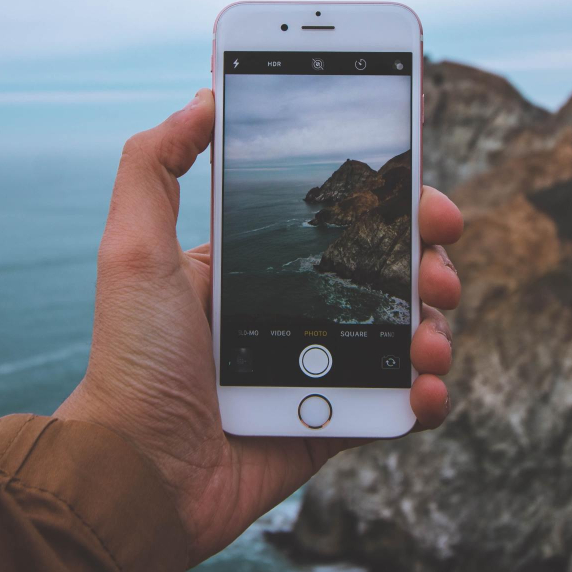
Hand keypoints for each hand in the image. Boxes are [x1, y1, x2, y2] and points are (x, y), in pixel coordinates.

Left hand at [54, 89, 462, 564]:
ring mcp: (319, 366)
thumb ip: (153, 165)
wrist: (140, 474)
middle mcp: (294, 309)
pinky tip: (422, 389)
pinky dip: (425, 394)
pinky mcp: (334, 421)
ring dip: (436, 325)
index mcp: (255, 264)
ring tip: (429, 338)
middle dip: (428, 258)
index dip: (388, 201)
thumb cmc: (133, 359)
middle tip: (440, 262)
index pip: (338, 218)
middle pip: (386, 269)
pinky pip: (399, 401)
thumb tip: (203, 97)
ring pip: (405, 331)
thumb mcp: (131, 248)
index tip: (423, 190)